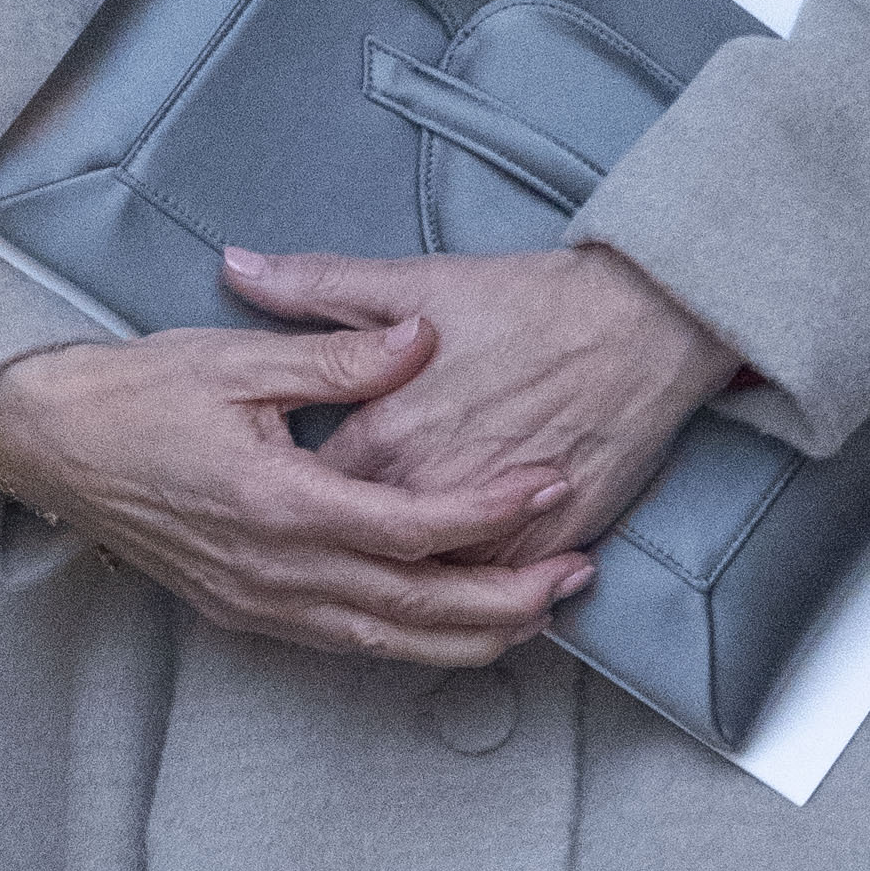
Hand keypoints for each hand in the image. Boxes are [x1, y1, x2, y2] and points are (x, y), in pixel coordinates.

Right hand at [0, 319, 596, 667]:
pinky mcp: (245, 613)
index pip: (414, 527)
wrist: (51, 445)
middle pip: (416, 611)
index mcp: (280, 502)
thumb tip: (421, 340)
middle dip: (507, 602)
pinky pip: (345, 644)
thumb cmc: (139, 392)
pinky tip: (446, 628)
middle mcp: (275, 571)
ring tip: (537, 614)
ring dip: (468, 637)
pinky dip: (408, 642)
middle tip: (576, 577)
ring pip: (386, 645)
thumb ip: (338, 356)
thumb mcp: (238, 358)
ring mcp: (258, 603)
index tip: (548, 482)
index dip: (492, 512)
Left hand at [222, 242, 734, 561]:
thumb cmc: (523, 299)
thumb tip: (233, 266)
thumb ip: (314, 288)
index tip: (272, 495)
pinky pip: (487, 597)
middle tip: (305, 553)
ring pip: (424, 592)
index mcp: (385, 435)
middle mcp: (430, 495)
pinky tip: (440, 601)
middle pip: (359, 555)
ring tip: (368, 585)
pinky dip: (464, 604)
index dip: (288, 497)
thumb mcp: (410, 282)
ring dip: (395, 594)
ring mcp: (489, 531)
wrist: (637, 324)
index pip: (310, 493)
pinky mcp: (543, 548)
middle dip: (329, 558)